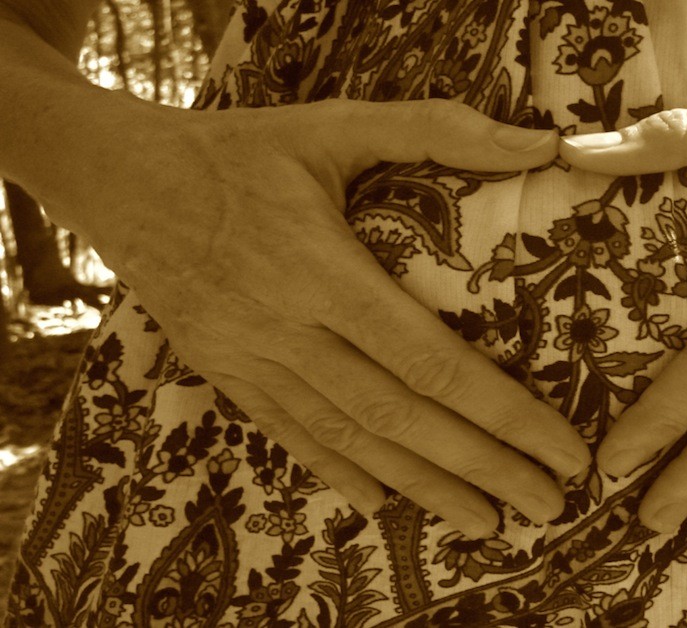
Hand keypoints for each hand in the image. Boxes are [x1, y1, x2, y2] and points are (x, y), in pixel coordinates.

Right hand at [53, 98, 590, 538]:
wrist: (120, 177)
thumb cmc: (244, 148)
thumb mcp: (336, 122)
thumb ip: (438, 129)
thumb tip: (542, 145)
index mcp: (319, 266)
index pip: (428, 358)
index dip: (501, 412)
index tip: (561, 447)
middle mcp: (284, 325)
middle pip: (398, 415)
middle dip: (481, 467)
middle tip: (548, 505)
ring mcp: (248, 357)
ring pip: (347, 438)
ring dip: (423, 487)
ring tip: (487, 522)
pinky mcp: (224, 373)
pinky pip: (288, 435)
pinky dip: (339, 472)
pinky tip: (384, 505)